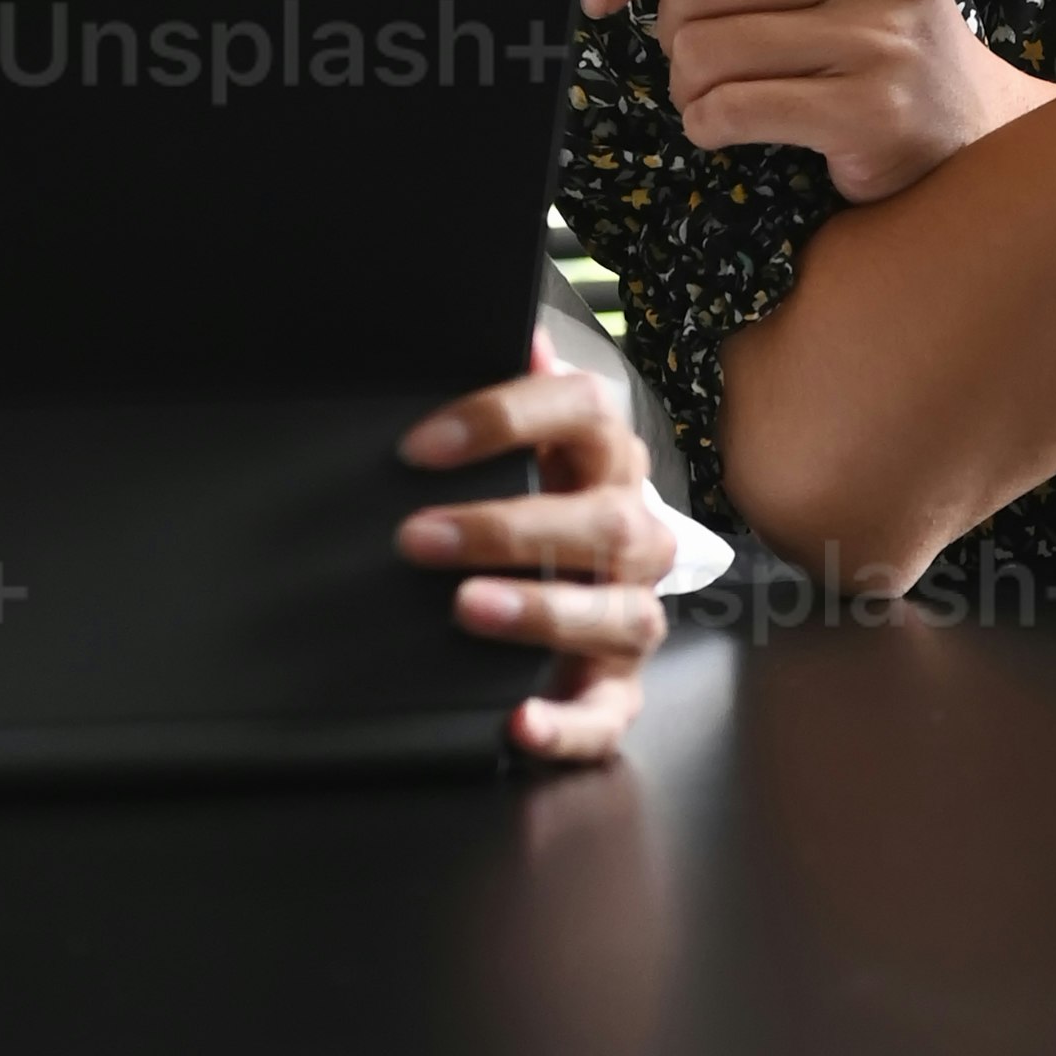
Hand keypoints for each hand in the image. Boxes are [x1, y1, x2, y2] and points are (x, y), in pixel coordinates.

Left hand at [397, 318, 687, 763]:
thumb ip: (526, 391)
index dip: (504, 421)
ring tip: (468, 608)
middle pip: (602, 523)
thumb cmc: (553, 499)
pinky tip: (518, 723)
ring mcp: (633, 612)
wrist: (600, 581)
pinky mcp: (617, 686)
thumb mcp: (538, 440)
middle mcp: (636, 534)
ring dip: (542, 611)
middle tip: (419, 536)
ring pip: (617, 614)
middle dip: (507, 528)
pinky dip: (567, 725)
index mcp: (610, 460)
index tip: (420, 447)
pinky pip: (608, 713)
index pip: (582, 414)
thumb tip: (519, 330)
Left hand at [577, 0, 1055, 200]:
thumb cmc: (866, 21)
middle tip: (706, 47)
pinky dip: (708, 124)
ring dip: (688, 84)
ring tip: (726, 89)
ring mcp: (882, 35)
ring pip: (703, 52)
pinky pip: (732, 111)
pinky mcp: (873, 113)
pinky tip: (734, 124)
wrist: (962, 116)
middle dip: (673, 27)